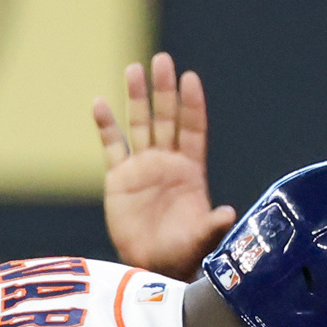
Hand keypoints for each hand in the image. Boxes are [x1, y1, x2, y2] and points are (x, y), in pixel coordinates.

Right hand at [93, 53, 237, 280]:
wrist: (152, 267)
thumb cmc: (182, 253)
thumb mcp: (201, 239)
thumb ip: (212, 225)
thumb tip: (227, 214)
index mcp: (191, 169)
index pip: (192, 128)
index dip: (191, 104)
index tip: (189, 79)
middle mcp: (167, 161)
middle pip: (166, 117)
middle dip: (164, 90)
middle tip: (162, 60)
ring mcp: (143, 167)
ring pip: (139, 124)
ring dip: (137, 97)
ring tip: (134, 69)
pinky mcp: (119, 178)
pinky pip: (111, 146)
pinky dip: (105, 125)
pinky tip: (99, 103)